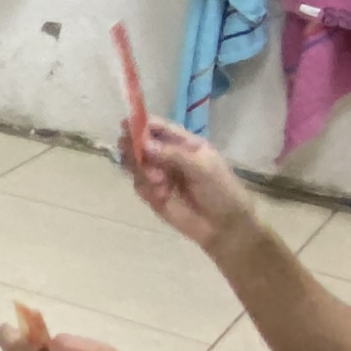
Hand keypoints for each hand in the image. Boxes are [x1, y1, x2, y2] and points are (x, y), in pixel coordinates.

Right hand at [124, 116, 257, 257]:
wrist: (225, 226)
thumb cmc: (221, 190)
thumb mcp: (202, 167)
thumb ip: (172, 154)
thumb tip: (143, 144)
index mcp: (183, 143)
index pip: (158, 128)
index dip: (141, 124)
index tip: (125, 125)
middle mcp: (167, 156)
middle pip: (140, 144)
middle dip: (132, 146)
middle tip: (132, 153)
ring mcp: (159, 175)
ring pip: (135, 164)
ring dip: (140, 169)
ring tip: (157, 180)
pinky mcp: (153, 195)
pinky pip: (138, 185)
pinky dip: (145, 186)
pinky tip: (161, 194)